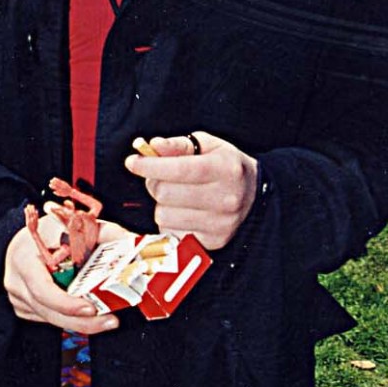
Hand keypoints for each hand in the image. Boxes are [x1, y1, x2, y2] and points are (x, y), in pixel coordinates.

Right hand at [2, 218, 125, 332]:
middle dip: (81, 321)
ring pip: (51, 319)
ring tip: (107, 320)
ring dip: (80, 323)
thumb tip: (134, 241)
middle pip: (48, 311)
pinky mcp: (25, 308)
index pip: (42, 288)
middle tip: (110, 320)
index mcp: (24, 258)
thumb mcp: (74, 223)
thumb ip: (104, 232)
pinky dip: (70, 318)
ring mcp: (18, 298)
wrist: (25, 239)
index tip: (90, 307)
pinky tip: (88, 316)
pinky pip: (49, 319)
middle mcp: (17, 281)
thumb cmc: (49, 230)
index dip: (66, 302)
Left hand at [123, 131, 258, 249]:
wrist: (255, 195)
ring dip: (160, 204)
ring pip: (163, 215)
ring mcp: (220, 223)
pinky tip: (182, 212)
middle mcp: (226, 198)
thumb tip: (153, 146)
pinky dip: (169, 222)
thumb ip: (178, 144)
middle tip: (158, 178)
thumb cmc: (225, 166)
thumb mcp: (208, 146)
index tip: (132, 162)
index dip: (149, 166)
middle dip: (153, 183)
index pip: (179, 169)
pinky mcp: (212, 241)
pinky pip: (171, 232)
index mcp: (226, 169)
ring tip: (174, 196)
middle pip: (165, 193)